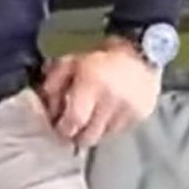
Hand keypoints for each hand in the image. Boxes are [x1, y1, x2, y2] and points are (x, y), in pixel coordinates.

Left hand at [39, 43, 162, 148]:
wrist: (141, 51)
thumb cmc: (100, 56)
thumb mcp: (70, 62)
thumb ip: (54, 84)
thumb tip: (48, 110)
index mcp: (92, 84)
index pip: (74, 121)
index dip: (63, 129)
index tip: (58, 127)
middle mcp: (111, 101)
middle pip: (89, 137)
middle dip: (77, 136)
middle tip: (72, 128)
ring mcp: (129, 111)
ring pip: (104, 137)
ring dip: (94, 131)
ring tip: (91, 118)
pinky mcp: (141, 116)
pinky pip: (119, 132)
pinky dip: (109, 128)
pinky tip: (106, 115)